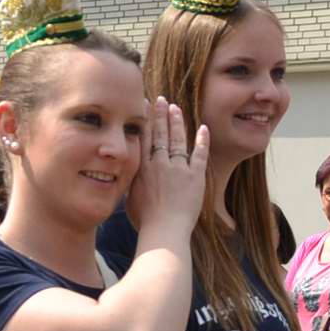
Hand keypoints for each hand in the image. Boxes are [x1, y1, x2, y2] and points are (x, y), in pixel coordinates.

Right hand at [125, 98, 212, 238]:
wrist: (164, 230)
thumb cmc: (145, 221)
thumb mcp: (130, 198)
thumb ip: (131, 182)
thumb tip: (126, 173)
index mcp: (143, 169)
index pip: (143, 138)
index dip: (144, 121)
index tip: (144, 106)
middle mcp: (159, 164)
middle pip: (159, 134)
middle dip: (160, 115)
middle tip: (161, 100)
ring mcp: (178, 169)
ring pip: (177, 140)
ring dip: (177, 123)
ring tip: (176, 108)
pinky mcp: (195, 176)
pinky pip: (199, 154)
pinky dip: (202, 141)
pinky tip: (203, 128)